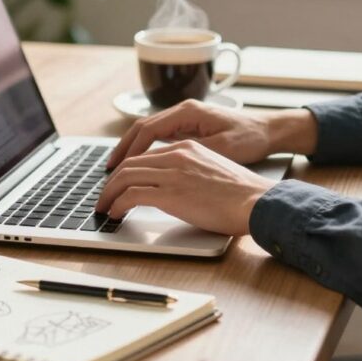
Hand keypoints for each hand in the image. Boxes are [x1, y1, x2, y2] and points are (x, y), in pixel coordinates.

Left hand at [96, 140, 278, 235]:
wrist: (257, 201)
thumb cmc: (243, 194)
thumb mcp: (215, 171)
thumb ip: (192, 171)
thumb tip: (179, 188)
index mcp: (188, 148)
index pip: (147, 154)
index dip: (128, 169)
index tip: (120, 182)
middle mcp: (177, 155)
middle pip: (131, 163)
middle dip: (112, 181)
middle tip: (104, 196)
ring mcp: (173, 173)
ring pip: (125, 176)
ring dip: (109, 193)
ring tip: (104, 207)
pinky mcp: (170, 193)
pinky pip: (131, 195)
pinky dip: (117, 204)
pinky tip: (115, 213)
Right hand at [106, 99, 317, 168]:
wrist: (271, 131)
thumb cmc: (250, 138)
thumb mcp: (222, 149)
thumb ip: (192, 153)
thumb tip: (163, 163)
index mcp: (188, 112)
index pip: (147, 129)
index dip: (130, 150)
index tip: (117, 168)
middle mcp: (184, 111)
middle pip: (142, 128)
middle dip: (124, 149)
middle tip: (109, 170)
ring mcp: (186, 119)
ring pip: (150, 133)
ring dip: (133, 150)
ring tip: (118, 170)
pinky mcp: (191, 128)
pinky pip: (161, 137)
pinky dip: (147, 150)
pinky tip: (141, 165)